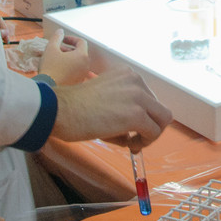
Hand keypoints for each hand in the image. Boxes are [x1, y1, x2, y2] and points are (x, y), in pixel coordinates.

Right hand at [39, 35, 90, 85]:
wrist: (47, 89)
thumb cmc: (50, 69)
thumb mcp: (51, 49)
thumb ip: (56, 38)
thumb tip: (60, 32)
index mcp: (82, 56)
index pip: (81, 42)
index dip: (71, 38)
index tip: (62, 39)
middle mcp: (85, 66)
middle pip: (79, 53)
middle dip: (68, 49)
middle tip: (56, 49)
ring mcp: (82, 76)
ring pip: (77, 63)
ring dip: (68, 58)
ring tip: (55, 59)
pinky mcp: (77, 84)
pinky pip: (75, 73)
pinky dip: (68, 68)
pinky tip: (57, 70)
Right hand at [51, 64, 174, 145]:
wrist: (59, 110)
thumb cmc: (74, 107)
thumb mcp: (105, 97)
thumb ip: (124, 107)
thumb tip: (136, 133)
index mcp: (128, 75)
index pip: (149, 98)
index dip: (144, 116)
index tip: (132, 129)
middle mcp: (136, 81)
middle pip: (160, 109)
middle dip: (150, 126)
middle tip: (135, 140)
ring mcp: (138, 97)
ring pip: (162, 120)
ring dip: (150, 135)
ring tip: (132, 144)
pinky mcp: (136, 115)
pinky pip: (153, 132)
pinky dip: (145, 142)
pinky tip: (130, 146)